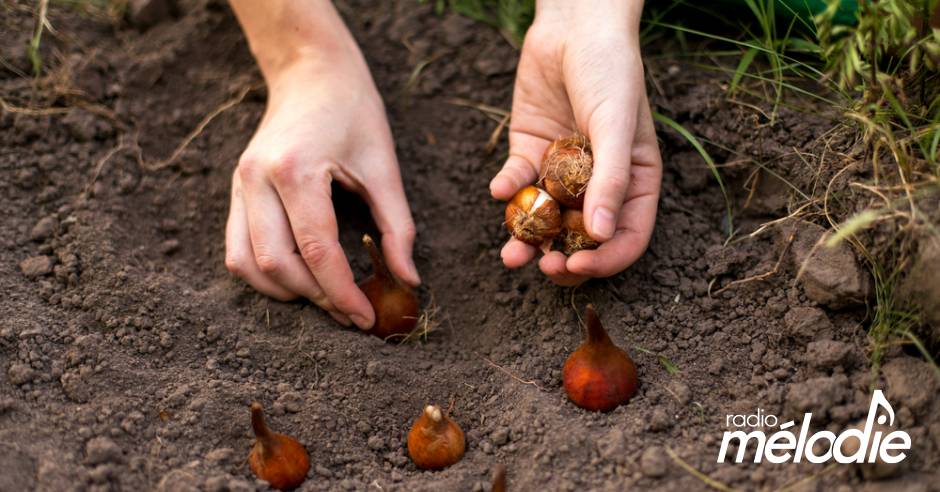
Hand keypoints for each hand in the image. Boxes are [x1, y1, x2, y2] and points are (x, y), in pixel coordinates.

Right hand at [225, 5, 418, 328]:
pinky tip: (300, 279)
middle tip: (352, 313)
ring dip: (286, 292)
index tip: (367, 319)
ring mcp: (239, 185)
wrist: (311, 73)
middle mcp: (256, 179)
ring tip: (326, 298)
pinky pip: (237, 250)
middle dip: (316, 298)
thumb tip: (409, 281)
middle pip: (277, 264)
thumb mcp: (385, 166)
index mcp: (296, 170)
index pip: (317, 250)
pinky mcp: (236, 191)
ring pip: (247, 264)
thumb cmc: (354, 112)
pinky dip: (265, 274)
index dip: (343, 293)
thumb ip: (397, 227)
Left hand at [490, 0, 661, 285]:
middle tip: (543, 267)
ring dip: (527, 239)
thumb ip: (611, 180)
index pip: (625, 237)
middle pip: (582, 238)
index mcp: (634, 183)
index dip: (605, 260)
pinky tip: (499, 188)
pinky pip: (518, 183)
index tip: (577, 267)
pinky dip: (508, 190)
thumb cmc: (611, 71)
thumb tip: (601, 236)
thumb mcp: (617, 126)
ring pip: (545, 219)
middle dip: (562, 258)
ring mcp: (562, 171)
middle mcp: (598, 184)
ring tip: (511, 254)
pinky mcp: (530, 152)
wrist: (574, 26)